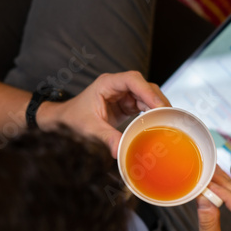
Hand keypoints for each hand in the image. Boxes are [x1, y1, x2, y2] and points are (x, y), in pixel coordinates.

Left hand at [39, 71, 169, 156]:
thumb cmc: (72, 119)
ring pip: (147, 96)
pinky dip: (152, 114)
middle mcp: (117, 86)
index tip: (158, 105)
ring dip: (157, 107)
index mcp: (107, 84)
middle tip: (168, 116)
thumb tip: (120, 151)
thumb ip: (106, 137)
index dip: (148, 91)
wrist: (63, 121)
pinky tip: (158, 123)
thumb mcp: (89, 128)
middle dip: (157, 100)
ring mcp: (124, 95)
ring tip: (166, 121)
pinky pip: (144, 106)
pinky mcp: (127, 105)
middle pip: (145, 86)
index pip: (133, 80)